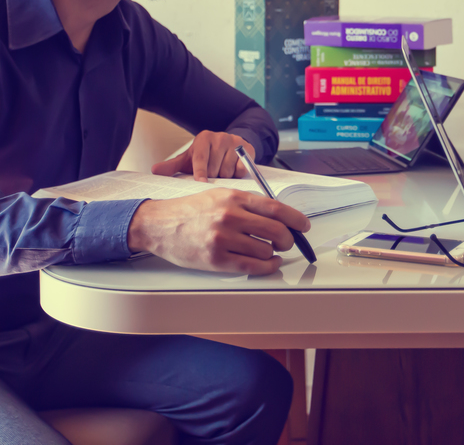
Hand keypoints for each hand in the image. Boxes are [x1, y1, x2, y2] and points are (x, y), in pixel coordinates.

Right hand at [128, 188, 310, 274]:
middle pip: (276, 231)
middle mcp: (230, 217)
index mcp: (234, 198)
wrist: (159, 225)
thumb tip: (280, 216)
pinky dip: (268, 267)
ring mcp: (223, 239)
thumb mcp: (220, 195)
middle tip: (287, 242)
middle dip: (288, 239)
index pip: (276, 208)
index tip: (304, 225)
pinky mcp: (216, 259)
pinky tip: (269, 263)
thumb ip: (248, 204)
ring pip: (266, 251)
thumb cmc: (191, 210)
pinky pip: (252, 267)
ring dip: (273, 254)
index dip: (296, 219)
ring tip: (269, 251)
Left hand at [152, 131, 254, 179]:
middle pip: (214, 168)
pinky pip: (241, 170)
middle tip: (212, 173)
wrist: (228, 144)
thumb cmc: (206, 155)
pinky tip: (233, 170)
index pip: (200, 159)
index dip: (200, 173)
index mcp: (204, 138)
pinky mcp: (247, 149)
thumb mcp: (189, 159)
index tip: (201, 183)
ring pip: (228, 171)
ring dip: (224, 177)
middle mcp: (220, 137)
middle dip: (212, 176)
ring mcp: (234, 142)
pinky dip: (237, 175)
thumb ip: (172, 166)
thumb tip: (154, 170)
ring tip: (222, 171)